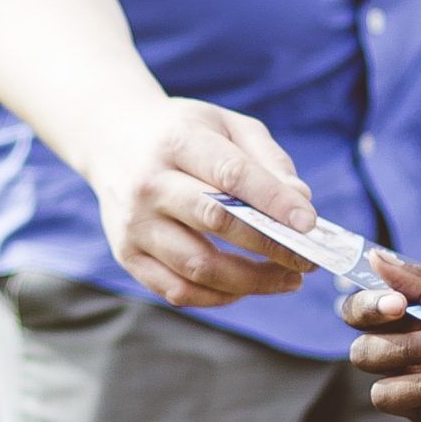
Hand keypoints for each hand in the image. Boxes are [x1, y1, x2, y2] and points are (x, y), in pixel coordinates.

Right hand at [93, 97, 316, 307]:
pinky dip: (219, 297)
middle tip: (308, 260)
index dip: (275, 201)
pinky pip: (177, 291)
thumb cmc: (182, 134)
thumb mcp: (224, 124)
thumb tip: (300, 202)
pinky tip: (246, 287)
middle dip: (270, 246)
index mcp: (176, 141)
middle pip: (216, 221)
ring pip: (198, 267)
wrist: (110, 140)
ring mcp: (134, 224)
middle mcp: (149, 184)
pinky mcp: (127, 255)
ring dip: (251, 281)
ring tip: (287, 279)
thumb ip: (266, 159)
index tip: (310, 224)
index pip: (232, 174)